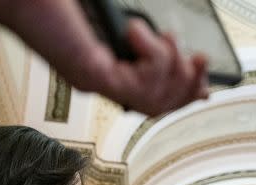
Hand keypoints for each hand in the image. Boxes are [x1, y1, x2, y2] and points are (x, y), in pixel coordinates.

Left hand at [0, 0, 208, 115]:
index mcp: (101, 66)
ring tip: (165, 38)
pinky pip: (138, 85)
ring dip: (171, 69)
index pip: (149, 97)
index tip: (205, 88)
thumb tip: (155, 29)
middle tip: (198, 59)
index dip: (181, 95)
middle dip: (185, 85)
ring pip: (153, 100)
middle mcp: (98, 80)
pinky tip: (135, 30)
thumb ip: (132, 31)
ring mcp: (94, 81)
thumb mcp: (104, 16)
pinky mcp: (91, 76)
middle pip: (157, 105)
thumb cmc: (50, 5)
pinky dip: (150, 56)